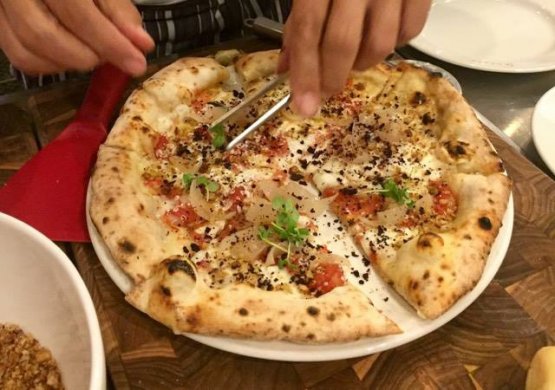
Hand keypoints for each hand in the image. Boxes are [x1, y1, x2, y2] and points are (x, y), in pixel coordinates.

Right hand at [0, 0, 153, 75]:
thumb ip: (118, 10)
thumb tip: (141, 44)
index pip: (75, 11)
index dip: (109, 42)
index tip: (137, 62)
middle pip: (43, 35)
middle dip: (87, 56)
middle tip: (113, 57)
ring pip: (27, 51)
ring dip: (69, 64)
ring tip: (94, 53)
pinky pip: (19, 57)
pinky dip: (51, 65)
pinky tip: (72, 56)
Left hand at [279, 0, 430, 116]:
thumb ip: (299, 21)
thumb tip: (288, 67)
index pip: (310, 30)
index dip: (305, 73)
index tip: (304, 105)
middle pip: (345, 44)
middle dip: (333, 78)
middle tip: (326, 91)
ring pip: (382, 45)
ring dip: (363, 63)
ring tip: (352, 56)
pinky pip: (411, 31)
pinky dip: (394, 45)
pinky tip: (379, 36)